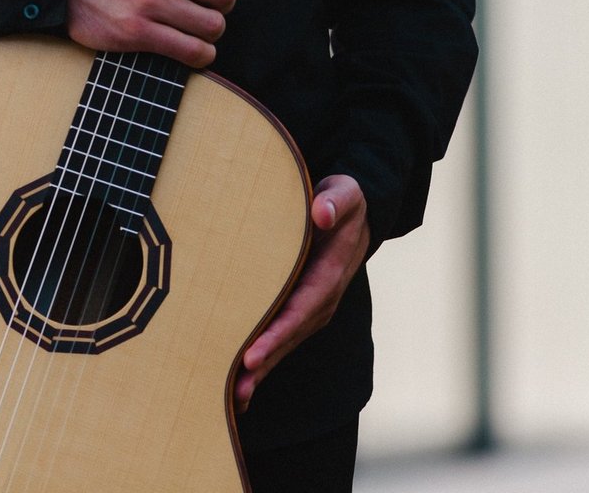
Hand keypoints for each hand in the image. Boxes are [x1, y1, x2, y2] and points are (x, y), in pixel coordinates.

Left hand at [234, 174, 369, 412]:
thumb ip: (335, 201)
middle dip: (265, 362)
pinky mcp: (301, 307)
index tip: (252, 354)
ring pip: (285, 342)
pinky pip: (282, 335)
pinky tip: (242, 380)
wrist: (354, 213)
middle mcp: (323, 298)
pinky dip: (264, 358)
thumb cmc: (343, 201)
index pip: (302, 309)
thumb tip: (322, 212)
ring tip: (233, 395)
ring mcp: (313, 306)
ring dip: (262, 369)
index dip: (278, 333)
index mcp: (331, 273)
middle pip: (291, 336)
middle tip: (236, 387)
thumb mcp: (345, 192)